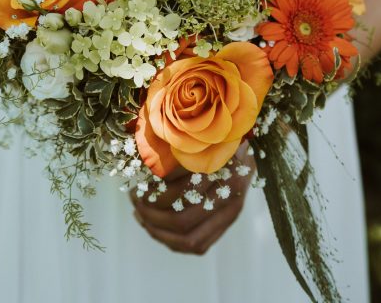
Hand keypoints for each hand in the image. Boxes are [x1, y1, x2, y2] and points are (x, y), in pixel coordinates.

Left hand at [130, 142, 254, 254]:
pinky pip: (198, 245)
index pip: (182, 189)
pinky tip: (153, 227)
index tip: (137, 183)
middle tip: (134, 198)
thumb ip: (180, 146)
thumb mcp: (200, 135)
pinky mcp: (227, 224)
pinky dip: (171, 241)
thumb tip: (144, 159)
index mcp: (222, 167)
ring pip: (188, 238)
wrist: (246, 149)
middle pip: (181, 219)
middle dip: (151, 214)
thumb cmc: (215, 137)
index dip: (154, 192)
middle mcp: (229, 193)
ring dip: (157, 230)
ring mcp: (230, 213)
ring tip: (139, 213)